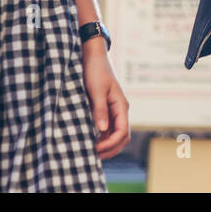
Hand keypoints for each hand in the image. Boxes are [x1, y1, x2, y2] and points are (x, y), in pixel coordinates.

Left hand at [82, 44, 129, 160]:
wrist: (92, 55)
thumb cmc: (95, 70)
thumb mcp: (96, 90)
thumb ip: (99, 110)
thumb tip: (101, 130)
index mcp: (121, 106)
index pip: (122, 132)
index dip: (110, 144)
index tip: (95, 148)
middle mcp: (119, 110)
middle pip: (122, 137)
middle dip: (110, 149)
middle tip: (92, 156)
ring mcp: (113, 110)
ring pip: (114, 134)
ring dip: (106, 145)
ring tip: (89, 151)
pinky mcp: (104, 109)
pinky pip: (106, 129)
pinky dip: (100, 137)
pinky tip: (88, 140)